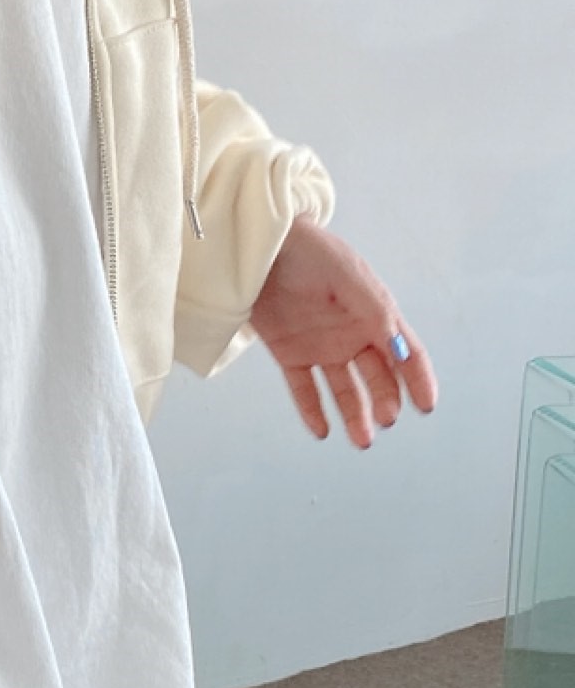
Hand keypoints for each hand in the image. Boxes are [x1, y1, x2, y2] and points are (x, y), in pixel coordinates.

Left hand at [249, 214, 438, 447]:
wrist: (261, 247)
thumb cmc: (311, 252)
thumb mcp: (348, 276)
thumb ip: (373, 311)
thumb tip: (398, 349)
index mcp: (375, 315)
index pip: (405, 353)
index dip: (418, 379)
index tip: (427, 406)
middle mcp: (353, 335)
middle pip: (378, 377)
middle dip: (385, 400)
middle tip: (386, 419)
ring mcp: (322, 347)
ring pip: (344, 390)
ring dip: (355, 415)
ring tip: (362, 440)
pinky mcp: (289, 353)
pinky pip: (304, 389)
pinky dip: (312, 411)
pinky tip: (322, 431)